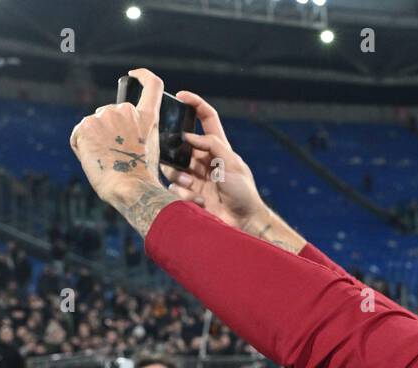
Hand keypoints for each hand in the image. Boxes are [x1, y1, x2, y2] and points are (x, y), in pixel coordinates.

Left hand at [69, 68, 177, 235]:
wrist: (130, 187)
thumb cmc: (140, 179)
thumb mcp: (148, 150)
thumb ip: (137, 134)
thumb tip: (121, 137)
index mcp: (147, 117)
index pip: (151, 85)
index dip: (142, 76)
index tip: (133, 74)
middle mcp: (127, 111)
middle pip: (110, 115)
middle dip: (107, 132)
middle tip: (113, 156)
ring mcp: (105, 115)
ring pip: (93, 126)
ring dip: (94, 141)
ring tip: (104, 161)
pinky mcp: (86, 125)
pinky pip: (78, 137)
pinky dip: (82, 149)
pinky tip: (93, 160)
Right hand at [161, 91, 263, 230]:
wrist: (243, 223)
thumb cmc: (243, 193)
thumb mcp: (231, 163)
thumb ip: (212, 146)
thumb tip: (189, 137)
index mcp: (219, 148)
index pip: (207, 119)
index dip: (195, 104)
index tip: (181, 95)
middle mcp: (206, 160)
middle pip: (182, 146)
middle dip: (175, 152)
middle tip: (176, 159)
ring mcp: (197, 177)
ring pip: (174, 168)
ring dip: (179, 176)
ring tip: (192, 186)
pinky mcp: (191, 194)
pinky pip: (175, 189)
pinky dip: (184, 195)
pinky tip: (198, 202)